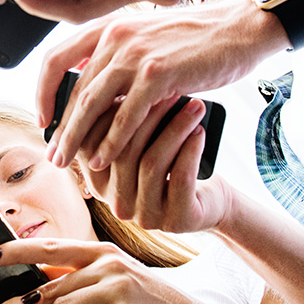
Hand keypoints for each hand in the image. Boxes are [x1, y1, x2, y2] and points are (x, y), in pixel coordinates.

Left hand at [36, 0, 286, 171]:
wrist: (241, 27)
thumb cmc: (197, 39)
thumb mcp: (147, 38)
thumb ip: (118, 58)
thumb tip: (93, 92)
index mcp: (108, 27)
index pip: (57, 59)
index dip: (43, 92)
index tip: (44, 119)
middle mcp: (115, 36)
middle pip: (72, 89)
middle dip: (60, 127)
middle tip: (53, 154)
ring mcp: (135, 54)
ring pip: (91, 104)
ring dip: (76, 138)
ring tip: (67, 162)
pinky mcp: (157, 74)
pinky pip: (125, 115)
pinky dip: (111, 141)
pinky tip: (103, 159)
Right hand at [78, 97, 233, 231]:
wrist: (209, 202)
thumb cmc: (171, 164)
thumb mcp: (140, 147)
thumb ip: (117, 127)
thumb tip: (105, 83)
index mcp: (100, 185)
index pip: (93, 146)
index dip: (112, 114)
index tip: (134, 83)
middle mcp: (117, 204)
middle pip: (123, 152)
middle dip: (149, 116)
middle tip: (171, 89)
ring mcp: (146, 216)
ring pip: (152, 164)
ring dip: (175, 129)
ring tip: (194, 106)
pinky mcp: (177, 220)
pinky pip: (180, 179)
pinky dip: (190, 151)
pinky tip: (199, 132)